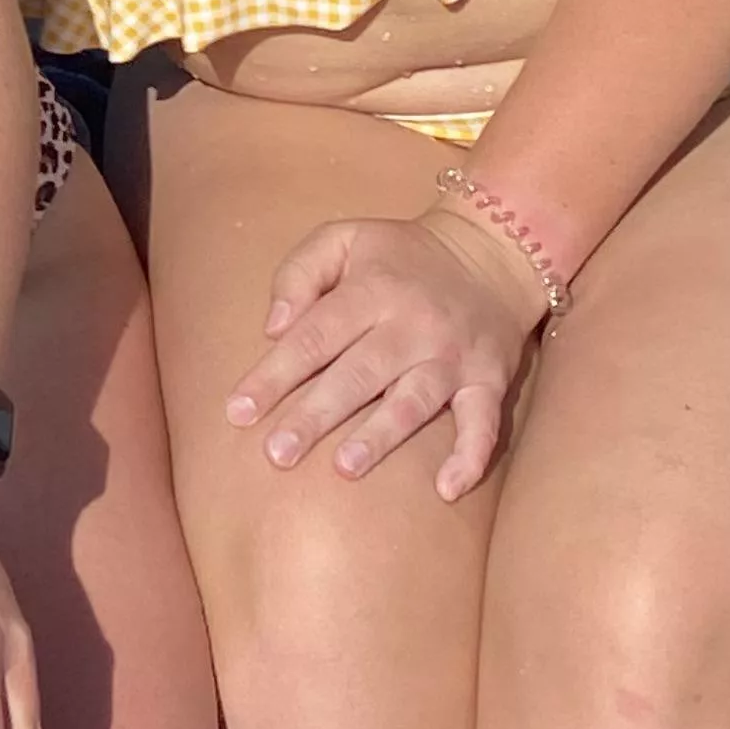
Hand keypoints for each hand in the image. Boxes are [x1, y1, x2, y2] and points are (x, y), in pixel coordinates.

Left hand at [227, 205, 550, 499]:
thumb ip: (300, 272)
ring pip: (413, 402)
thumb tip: (273, 328)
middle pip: (357, 375)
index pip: (313, 337)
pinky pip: (484, 423)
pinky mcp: (489, 380)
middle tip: (277, 454)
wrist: (491, 252)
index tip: (238, 412)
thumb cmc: (400, 254)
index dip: (274, 375)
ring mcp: (453, 357)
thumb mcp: (344, 238)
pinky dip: (471, 457)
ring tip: (344, 467)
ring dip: (379, 437)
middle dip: (315, 415)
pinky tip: (447, 490)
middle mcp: (413, 325)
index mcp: (371, 290)